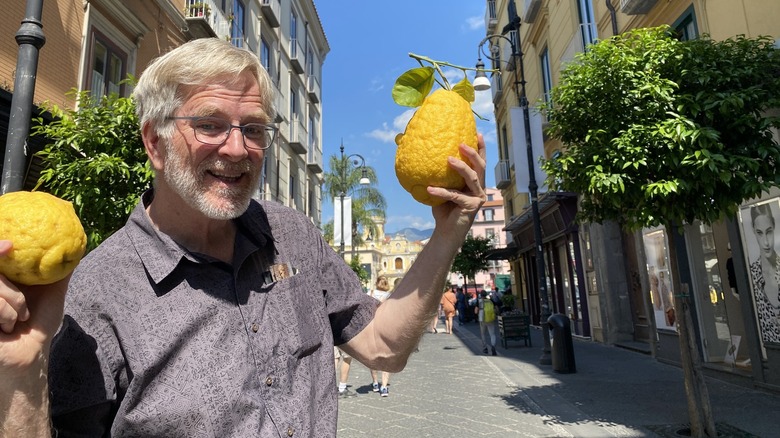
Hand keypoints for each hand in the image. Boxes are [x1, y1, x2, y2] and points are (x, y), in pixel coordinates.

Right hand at [0, 240, 68, 370]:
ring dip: (14, 302)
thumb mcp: (53, 294)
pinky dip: (7, 314)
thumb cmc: (40, 325)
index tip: (9, 244)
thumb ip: (59, 272)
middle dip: (9, 280)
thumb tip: (75, 249)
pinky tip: (8, 328)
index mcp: (2, 281)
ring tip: (19, 318)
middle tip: (17, 284)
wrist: (31, 354)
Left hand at [427, 134, 486, 236]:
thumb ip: (440, 174)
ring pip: (473, 178)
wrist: (446, 230)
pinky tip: (430, 188)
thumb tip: (421, 157)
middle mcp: (480, 188)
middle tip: (461, 143)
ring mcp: (477, 198)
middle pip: (480, 166)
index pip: (480, 162)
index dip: (480, 148)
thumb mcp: (442, 187)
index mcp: (475, 182)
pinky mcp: (471, 207)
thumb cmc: (444, 208)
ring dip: (461, 167)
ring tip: (448, 159)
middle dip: (472, 153)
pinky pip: (455, 196)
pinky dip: (442, 191)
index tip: (477, 133)